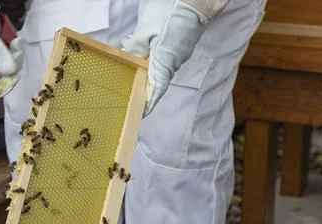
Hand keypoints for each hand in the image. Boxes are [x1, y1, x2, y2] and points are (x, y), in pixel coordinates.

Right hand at [0, 3, 22, 130]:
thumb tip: (10, 72)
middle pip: (4, 83)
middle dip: (13, 70)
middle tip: (13, 51)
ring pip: (13, 70)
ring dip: (17, 56)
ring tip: (12, 42)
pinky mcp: (2, 55)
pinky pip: (15, 59)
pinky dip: (17, 50)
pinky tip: (14, 40)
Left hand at [122, 0, 227, 115]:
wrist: (195, 0)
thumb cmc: (171, 14)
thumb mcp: (146, 30)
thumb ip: (135, 48)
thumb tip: (127, 60)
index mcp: (164, 63)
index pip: (156, 90)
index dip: (147, 103)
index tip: (140, 113)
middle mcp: (173, 62)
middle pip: (155, 79)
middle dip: (140, 83)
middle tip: (126, 86)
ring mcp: (178, 54)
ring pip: (158, 66)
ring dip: (144, 65)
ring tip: (129, 57)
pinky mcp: (180, 46)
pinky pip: (163, 56)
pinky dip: (150, 55)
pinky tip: (140, 45)